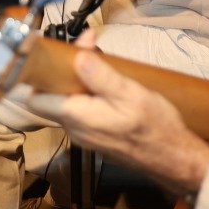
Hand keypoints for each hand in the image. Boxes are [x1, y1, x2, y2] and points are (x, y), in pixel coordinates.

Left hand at [26, 28, 208, 195]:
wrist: (172, 158)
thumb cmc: (154, 129)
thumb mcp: (130, 94)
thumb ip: (101, 76)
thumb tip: (78, 57)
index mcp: (77, 117)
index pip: (35, 98)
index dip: (38, 74)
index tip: (52, 54)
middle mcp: (75, 128)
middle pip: (50, 96)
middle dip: (62, 71)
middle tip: (84, 49)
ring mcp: (84, 133)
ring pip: (65, 102)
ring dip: (76, 80)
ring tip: (97, 60)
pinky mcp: (94, 134)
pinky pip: (80, 110)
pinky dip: (86, 93)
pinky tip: (104, 82)